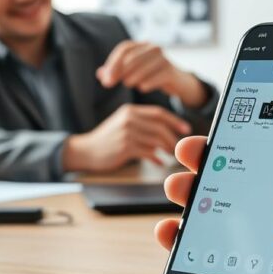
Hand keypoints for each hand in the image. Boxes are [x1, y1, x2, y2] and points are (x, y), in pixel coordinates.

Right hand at [63, 104, 190, 171]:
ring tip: (169, 154)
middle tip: (177, 146)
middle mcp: (129, 119)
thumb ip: (141, 123)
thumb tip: (164, 130)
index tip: (186, 128)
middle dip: (172, 138)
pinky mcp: (125, 147)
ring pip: (156, 140)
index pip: (158, 113)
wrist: (86, 150)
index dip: (175, 121)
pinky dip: (156, 158)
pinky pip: (148, 152)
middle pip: (160, 127)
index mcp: (130, 110)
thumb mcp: (122, 123)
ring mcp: (127, 133)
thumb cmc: (107, 139)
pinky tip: (159, 162)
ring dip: (166, 149)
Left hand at [97, 41, 206, 107]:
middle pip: (132, 57)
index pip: (124, 48)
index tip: (104, 77)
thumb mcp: (134, 73)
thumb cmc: (152, 76)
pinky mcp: (171, 71)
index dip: (113, 62)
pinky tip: (141, 88)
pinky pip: (156, 77)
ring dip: (132, 76)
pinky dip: (147, 83)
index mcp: (143, 46)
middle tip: (109, 84)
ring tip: (127, 84)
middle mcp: (154, 48)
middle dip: (118, 71)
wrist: (178, 83)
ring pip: (143, 67)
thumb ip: (116, 73)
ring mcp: (164, 59)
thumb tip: (99, 74)